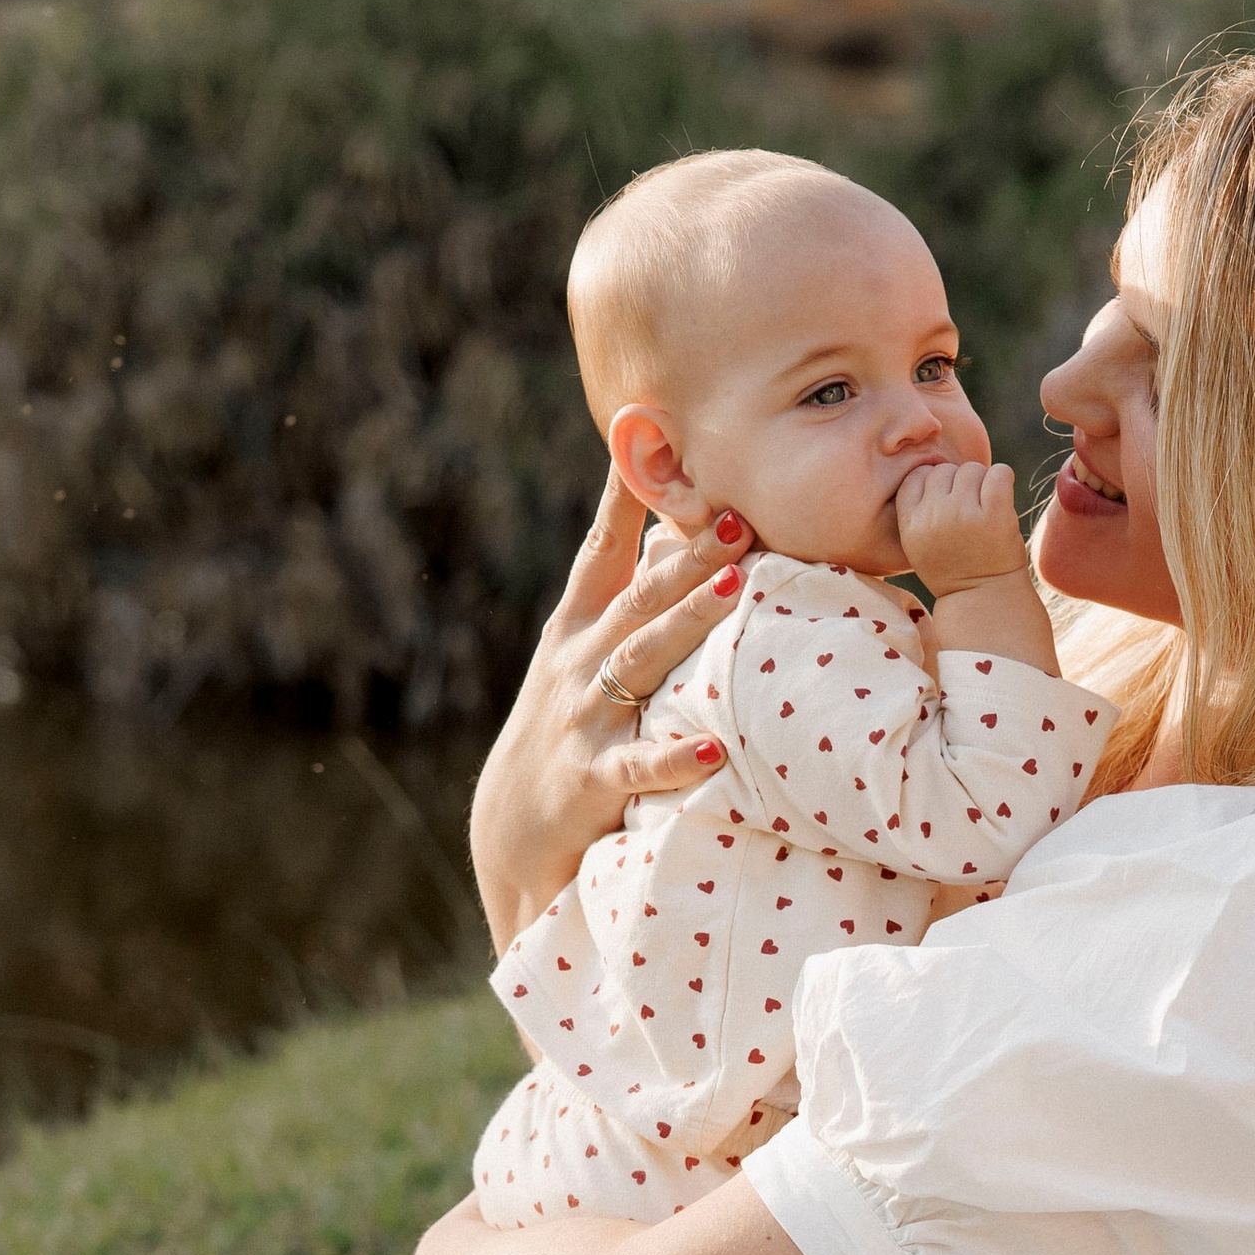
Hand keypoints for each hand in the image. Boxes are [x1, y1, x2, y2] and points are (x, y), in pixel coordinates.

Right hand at [469, 484, 761, 951]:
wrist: (516, 827)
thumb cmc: (568, 727)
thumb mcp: (583, 654)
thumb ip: (623, 595)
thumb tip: (668, 528)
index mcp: (579, 625)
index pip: (603, 545)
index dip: (625, 489)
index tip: (645, 427)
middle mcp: (580, 660)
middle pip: (638, 596)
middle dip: (686, 553)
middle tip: (738, 514)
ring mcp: (585, 717)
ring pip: (643, 660)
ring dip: (689, 622)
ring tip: (736, 586)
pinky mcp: (595, 779)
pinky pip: (643, 765)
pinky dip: (677, 756)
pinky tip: (715, 748)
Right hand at [895, 458, 1027, 599]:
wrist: (984, 599)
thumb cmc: (953, 568)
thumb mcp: (919, 544)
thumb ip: (919, 509)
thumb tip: (934, 466)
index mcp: (910, 524)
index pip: (917, 476)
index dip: (934, 484)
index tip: (947, 504)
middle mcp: (933, 516)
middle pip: (945, 470)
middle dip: (959, 484)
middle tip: (970, 511)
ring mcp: (963, 514)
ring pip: (972, 469)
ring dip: (982, 484)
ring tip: (985, 511)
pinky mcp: (994, 514)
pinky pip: (999, 473)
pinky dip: (1003, 480)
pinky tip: (1002, 501)